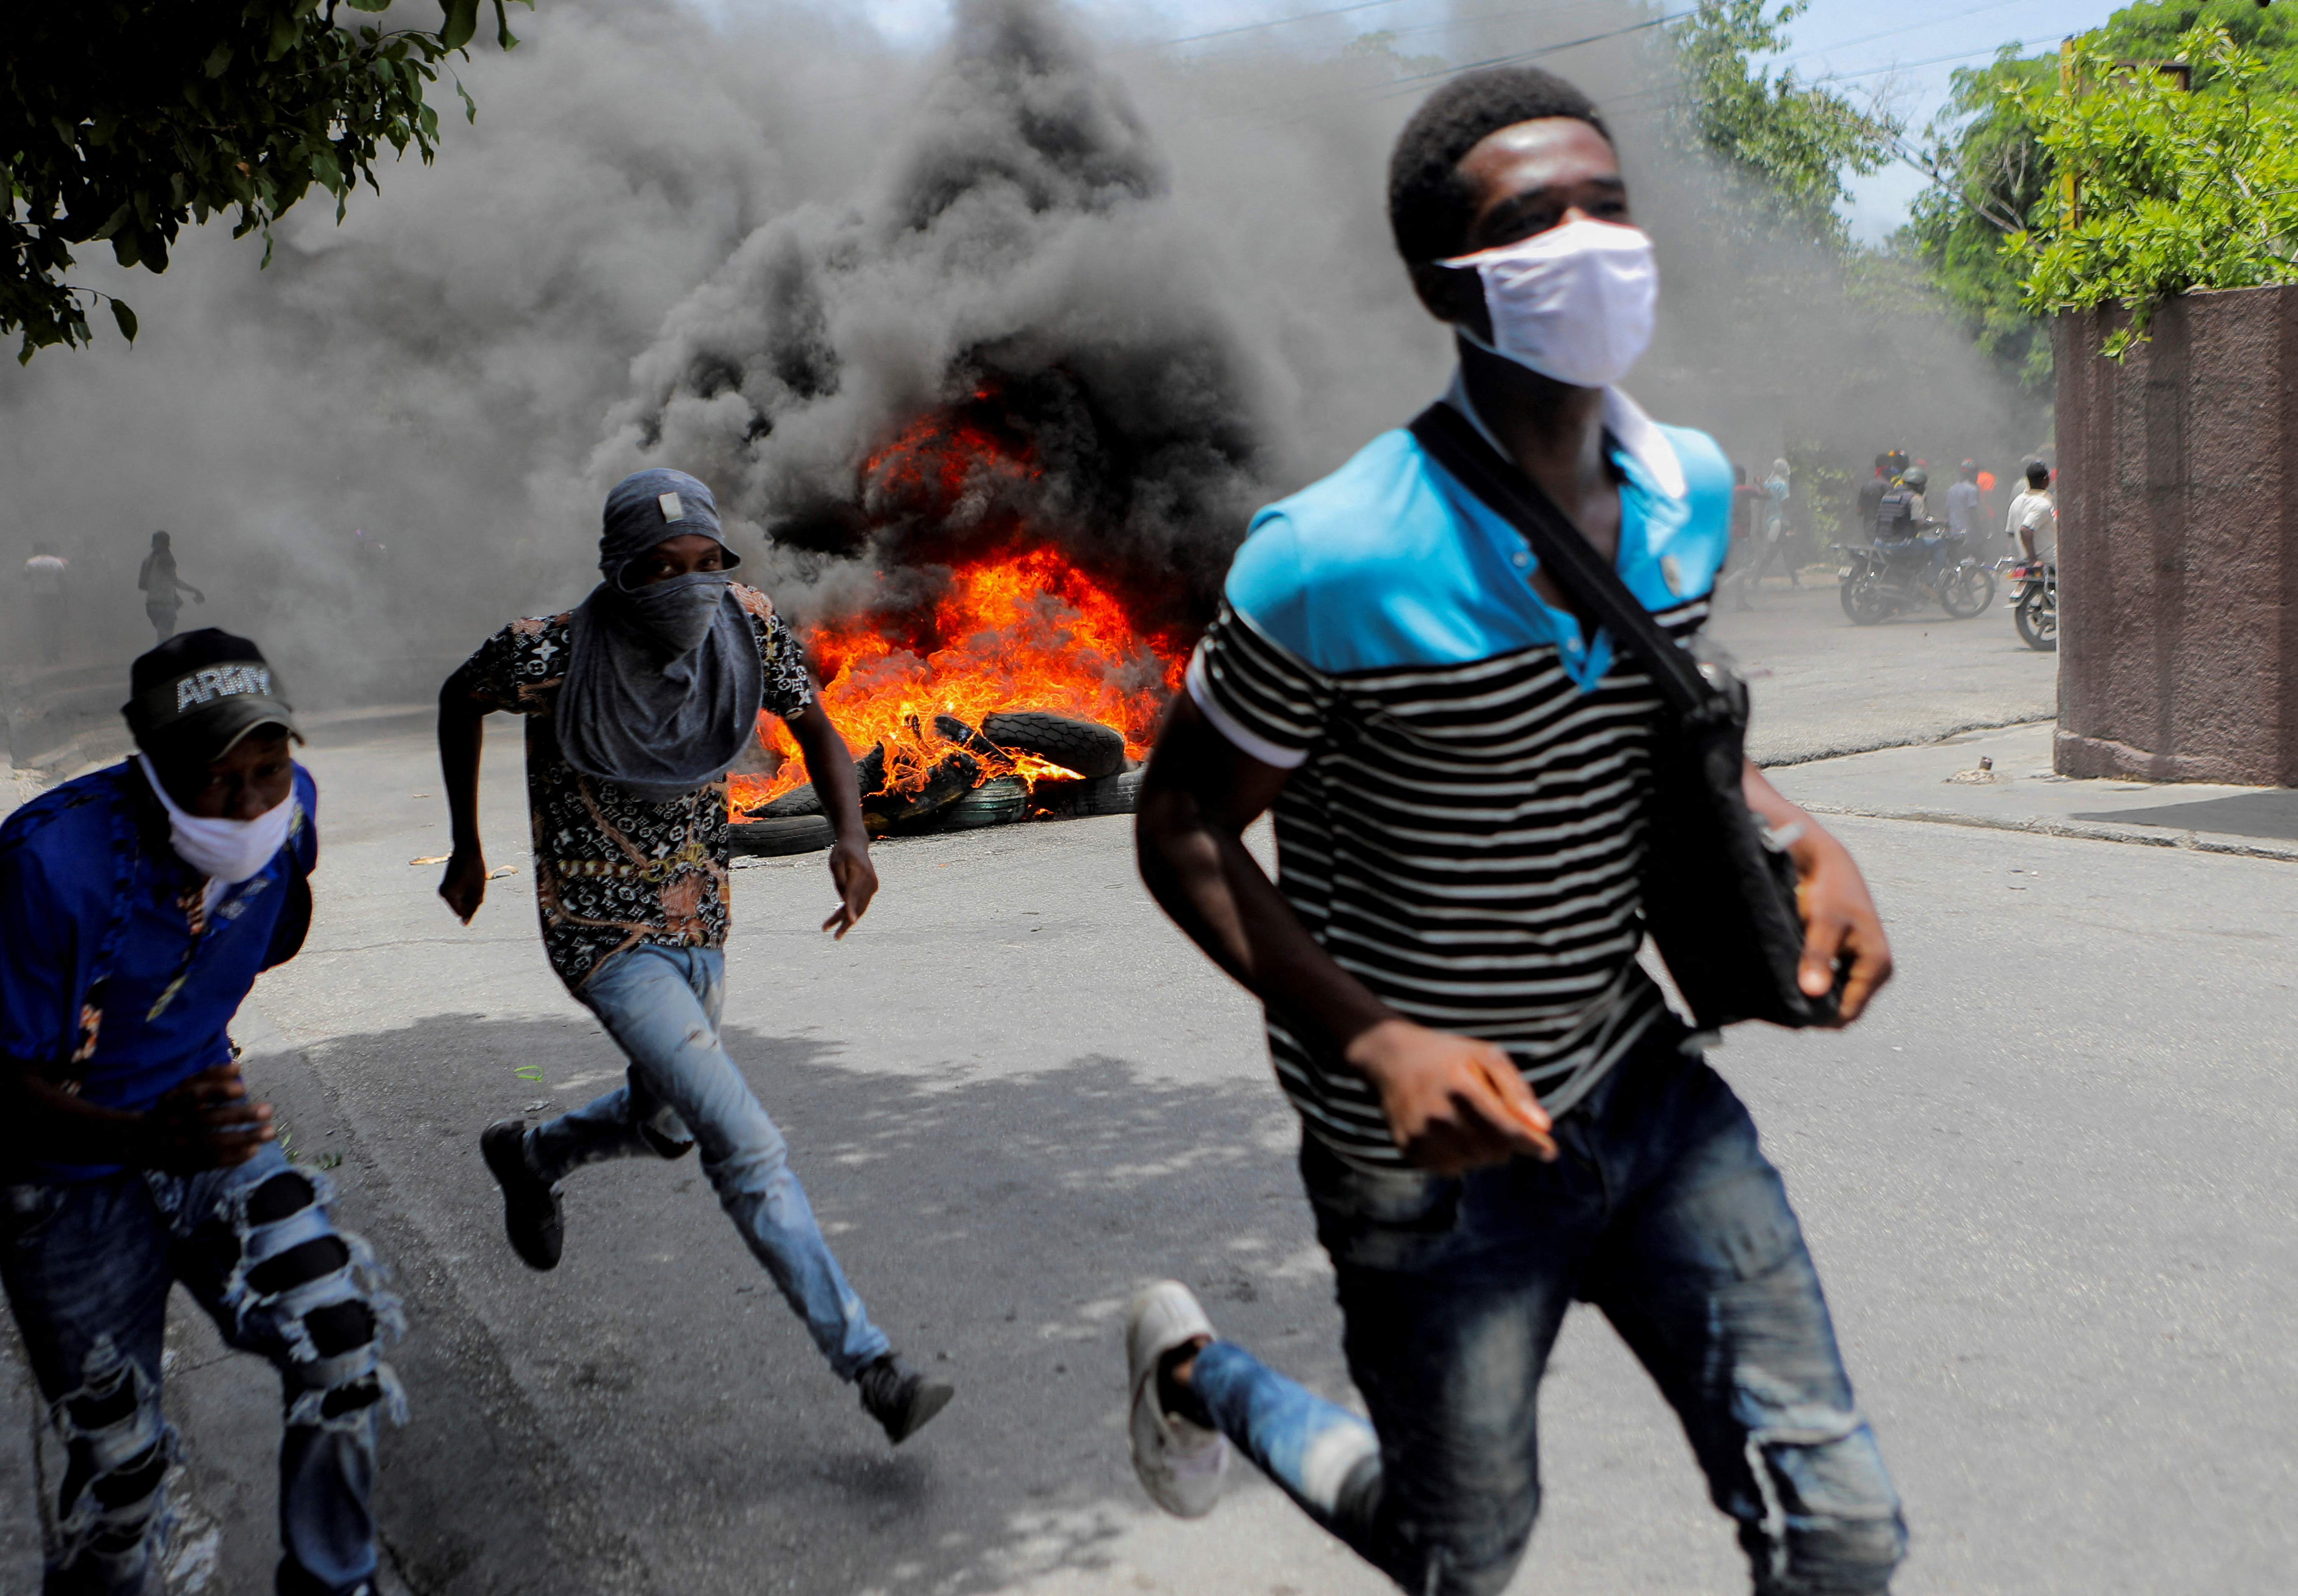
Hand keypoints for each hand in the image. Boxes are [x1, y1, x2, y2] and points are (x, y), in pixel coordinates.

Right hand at [141, 1063, 272, 1170]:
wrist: (138, 1141)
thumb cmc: (171, 1109)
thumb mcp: (182, 1089)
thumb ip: (209, 1076)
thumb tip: (237, 1068)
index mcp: (171, 1102)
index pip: (193, 1095)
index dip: (217, 1091)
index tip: (242, 1088)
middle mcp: (172, 1125)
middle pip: (207, 1120)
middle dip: (239, 1115)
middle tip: (268, 1109)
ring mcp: (176, 1147)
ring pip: (212, 1143)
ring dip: (243, 1138)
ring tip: (270, 1132)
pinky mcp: (182, 1165)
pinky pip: (210, 1162)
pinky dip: (233, 1157)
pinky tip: (254, 1150)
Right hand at [439, 847, 488, 922]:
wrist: (466, 849)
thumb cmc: (474, 869)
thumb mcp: (477, 891)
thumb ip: (471, 908)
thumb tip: (464, 924)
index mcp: (448, 896)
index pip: (461, 913)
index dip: (472, 905)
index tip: (475, 890)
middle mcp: (442, 894)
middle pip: (460, 908)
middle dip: (470, 900)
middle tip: (474, 884)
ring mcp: (443, 889)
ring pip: (461, 901)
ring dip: (469, 895)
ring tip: (472, 881)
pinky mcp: (447, 884)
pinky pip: (459, 894)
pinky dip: (466, 890)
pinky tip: (470, 880)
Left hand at [822, 837, 877, 938]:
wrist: (856, 843)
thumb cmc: (842, 853)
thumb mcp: (835, 863)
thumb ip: (839, 881)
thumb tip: (844, 901)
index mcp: (858, 871)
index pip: (853, 893)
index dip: (851, 908)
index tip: (850, 921)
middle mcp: (869, 879)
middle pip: (857, 905)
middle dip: (845, 922)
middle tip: (834, 936)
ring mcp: (873, 884)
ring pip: (861, 907)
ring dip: (847, 920)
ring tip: (832, 930)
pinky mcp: (872, 887)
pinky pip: (862, 903)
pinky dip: (852, 911)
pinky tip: (839, 917)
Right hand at [1345, 1018, 1556, 1173]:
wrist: (1393, 1059)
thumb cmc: (1450, 1057)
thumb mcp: (1488, 1057)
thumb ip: (1517, 1091)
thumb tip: (1544, 1127)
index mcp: (1460, 1087)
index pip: (1507, 1131)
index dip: (1533, 1145)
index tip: (1549, 1152)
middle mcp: (1437, 1115)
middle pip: (1494, 1152)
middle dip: (1506, 1141)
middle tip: (1498, 1121)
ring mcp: (1420, 1135)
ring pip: (1474, 1163)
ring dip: (1483, 1150)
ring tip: (1471, 1122)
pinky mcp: (1409, 1149)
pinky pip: (1451, 1169)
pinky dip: (1461, 1156)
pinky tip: (1452, 1133)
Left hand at [1787, 828, 1892, 1022]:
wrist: (1829, 865)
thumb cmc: (1829, 890)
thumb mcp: (1822, 923)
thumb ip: (1818, 957)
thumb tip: (1813, 992)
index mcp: (1877, 964)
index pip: (1848, 1012)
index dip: (1821, 1018)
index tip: (1790, 1014)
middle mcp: (1876, 970)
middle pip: (1845, 1009)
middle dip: (1817, 1010)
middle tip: (1783, 1003)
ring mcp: (1864, 966)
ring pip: (1838, 998)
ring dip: (1816, 998)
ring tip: (1786, 990)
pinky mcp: (1851, 961)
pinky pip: (1835, 986)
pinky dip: (1816, 986)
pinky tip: (1794, 980)